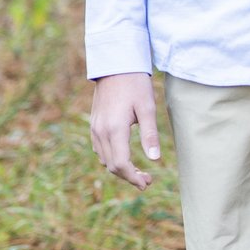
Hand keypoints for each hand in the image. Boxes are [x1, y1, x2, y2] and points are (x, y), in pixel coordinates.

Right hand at [89, 72, 159, 189]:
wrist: (115, 66)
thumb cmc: (135, 85)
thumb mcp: (147, 108)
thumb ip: (150, 135)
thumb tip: (155, 159)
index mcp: (114, 130)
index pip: (121, 164)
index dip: (133, 178)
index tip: (148, 183)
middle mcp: (100, 132)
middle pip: (111, 166)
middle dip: (129, 177)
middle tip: (148, 181)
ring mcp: (95, 129)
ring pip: (105, 159)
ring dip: (120, 169)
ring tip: (140, 172)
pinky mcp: (94, 125)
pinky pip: (100, 150)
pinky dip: (112, 159)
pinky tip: (126, 157)